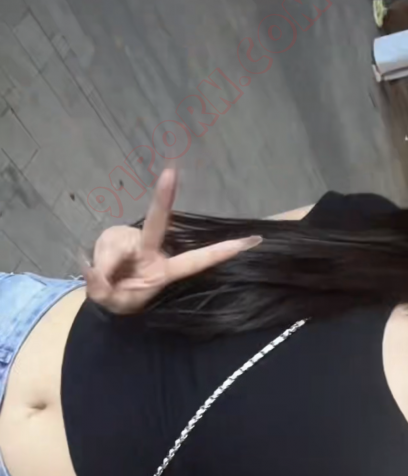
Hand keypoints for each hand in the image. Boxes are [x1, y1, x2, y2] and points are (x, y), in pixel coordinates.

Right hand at [84, 168, 261, 314]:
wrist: (103, 291)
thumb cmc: (120, 298)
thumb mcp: (113, 302)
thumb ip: (104, 289)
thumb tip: (97, 272)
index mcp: (163, 270)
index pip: (194, 261)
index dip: (219, 252)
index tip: (245, 241)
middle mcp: (152, 250)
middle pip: (157, 223)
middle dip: (163, 197)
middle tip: (170, 172)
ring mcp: (132, 239)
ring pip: (114, 247)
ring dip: (103, 265)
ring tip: (100, 281)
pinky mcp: (115, 236)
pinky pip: (102, 248)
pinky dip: (94, 264)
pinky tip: (95, 270)